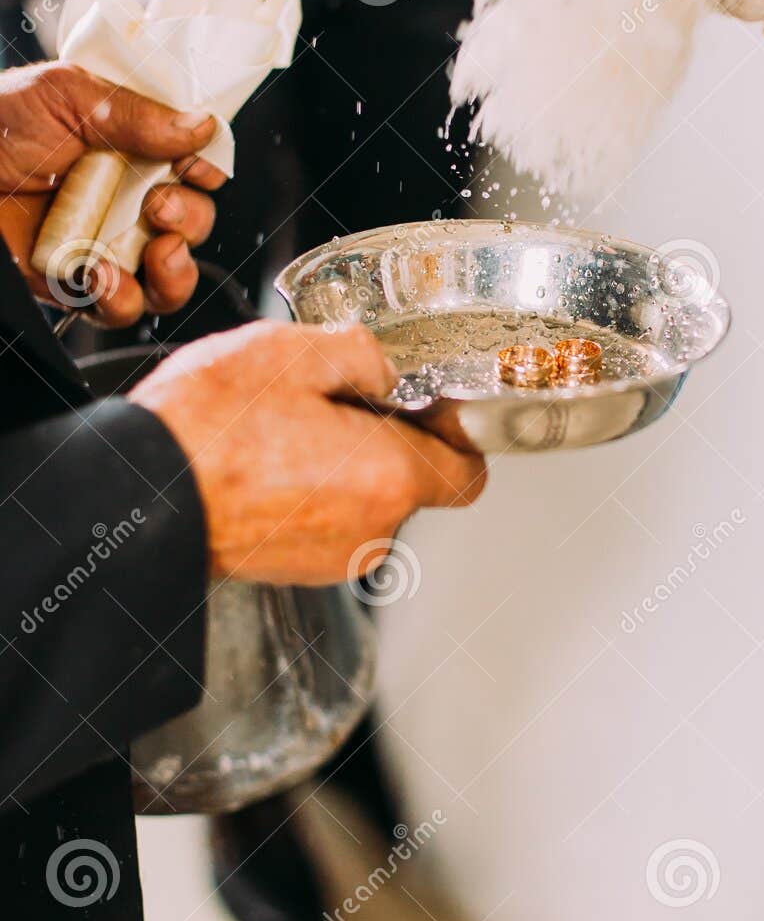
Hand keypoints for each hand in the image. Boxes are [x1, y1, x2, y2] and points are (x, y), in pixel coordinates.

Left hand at [0, 61, 220, 326]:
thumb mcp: (66, 95)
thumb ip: (136, 113)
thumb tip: (201, 126)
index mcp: (131, 147)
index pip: (194, 164)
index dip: (206, 170)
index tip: (200, 171)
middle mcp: (125, 198)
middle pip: (193, 222)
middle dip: (190, 219)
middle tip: (159, 207)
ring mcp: (105, 245)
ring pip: (171, 273)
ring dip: (175, 270)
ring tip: (154, 253)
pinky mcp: (79, 285)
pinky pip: (123, 306)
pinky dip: (121, 297)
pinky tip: (99, 275)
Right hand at [131, 321, 487, 584]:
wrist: (139, 498)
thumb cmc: (207, 429)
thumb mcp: (291, 351)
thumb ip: (362, 355)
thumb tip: (383, 371)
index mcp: (389, 477)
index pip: (467, 472)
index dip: (454, 434)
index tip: (428, 408)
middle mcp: (372, 531)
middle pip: (410, 480)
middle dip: (382, 439)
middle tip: (330, 401)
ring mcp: (332, 558)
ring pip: (363, 500)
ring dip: (340, 465)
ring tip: (283, 429)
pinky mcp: (293, 568)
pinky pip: (324, 520)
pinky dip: (307, 492)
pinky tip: (264, 460)